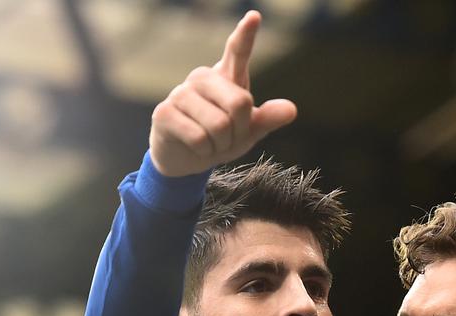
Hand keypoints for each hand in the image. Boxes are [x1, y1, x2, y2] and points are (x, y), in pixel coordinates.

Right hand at [149, 10, 296, 176]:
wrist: (185, 159)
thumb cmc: (220, 139)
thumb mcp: (248, 131)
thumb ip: (268, 118)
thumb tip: (291, 110)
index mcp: (226, 77)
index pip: (238, 51)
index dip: (245, 34)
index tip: (254, 16)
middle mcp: (203, 78)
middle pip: (239, 103)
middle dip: (239, 131)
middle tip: (227, 138)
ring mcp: (181, 92)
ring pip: (219, 125)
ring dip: (220, 145)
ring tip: (210, 143)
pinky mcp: (164, 112)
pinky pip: (199, 138)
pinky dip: (204, 152)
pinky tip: (195, 147)